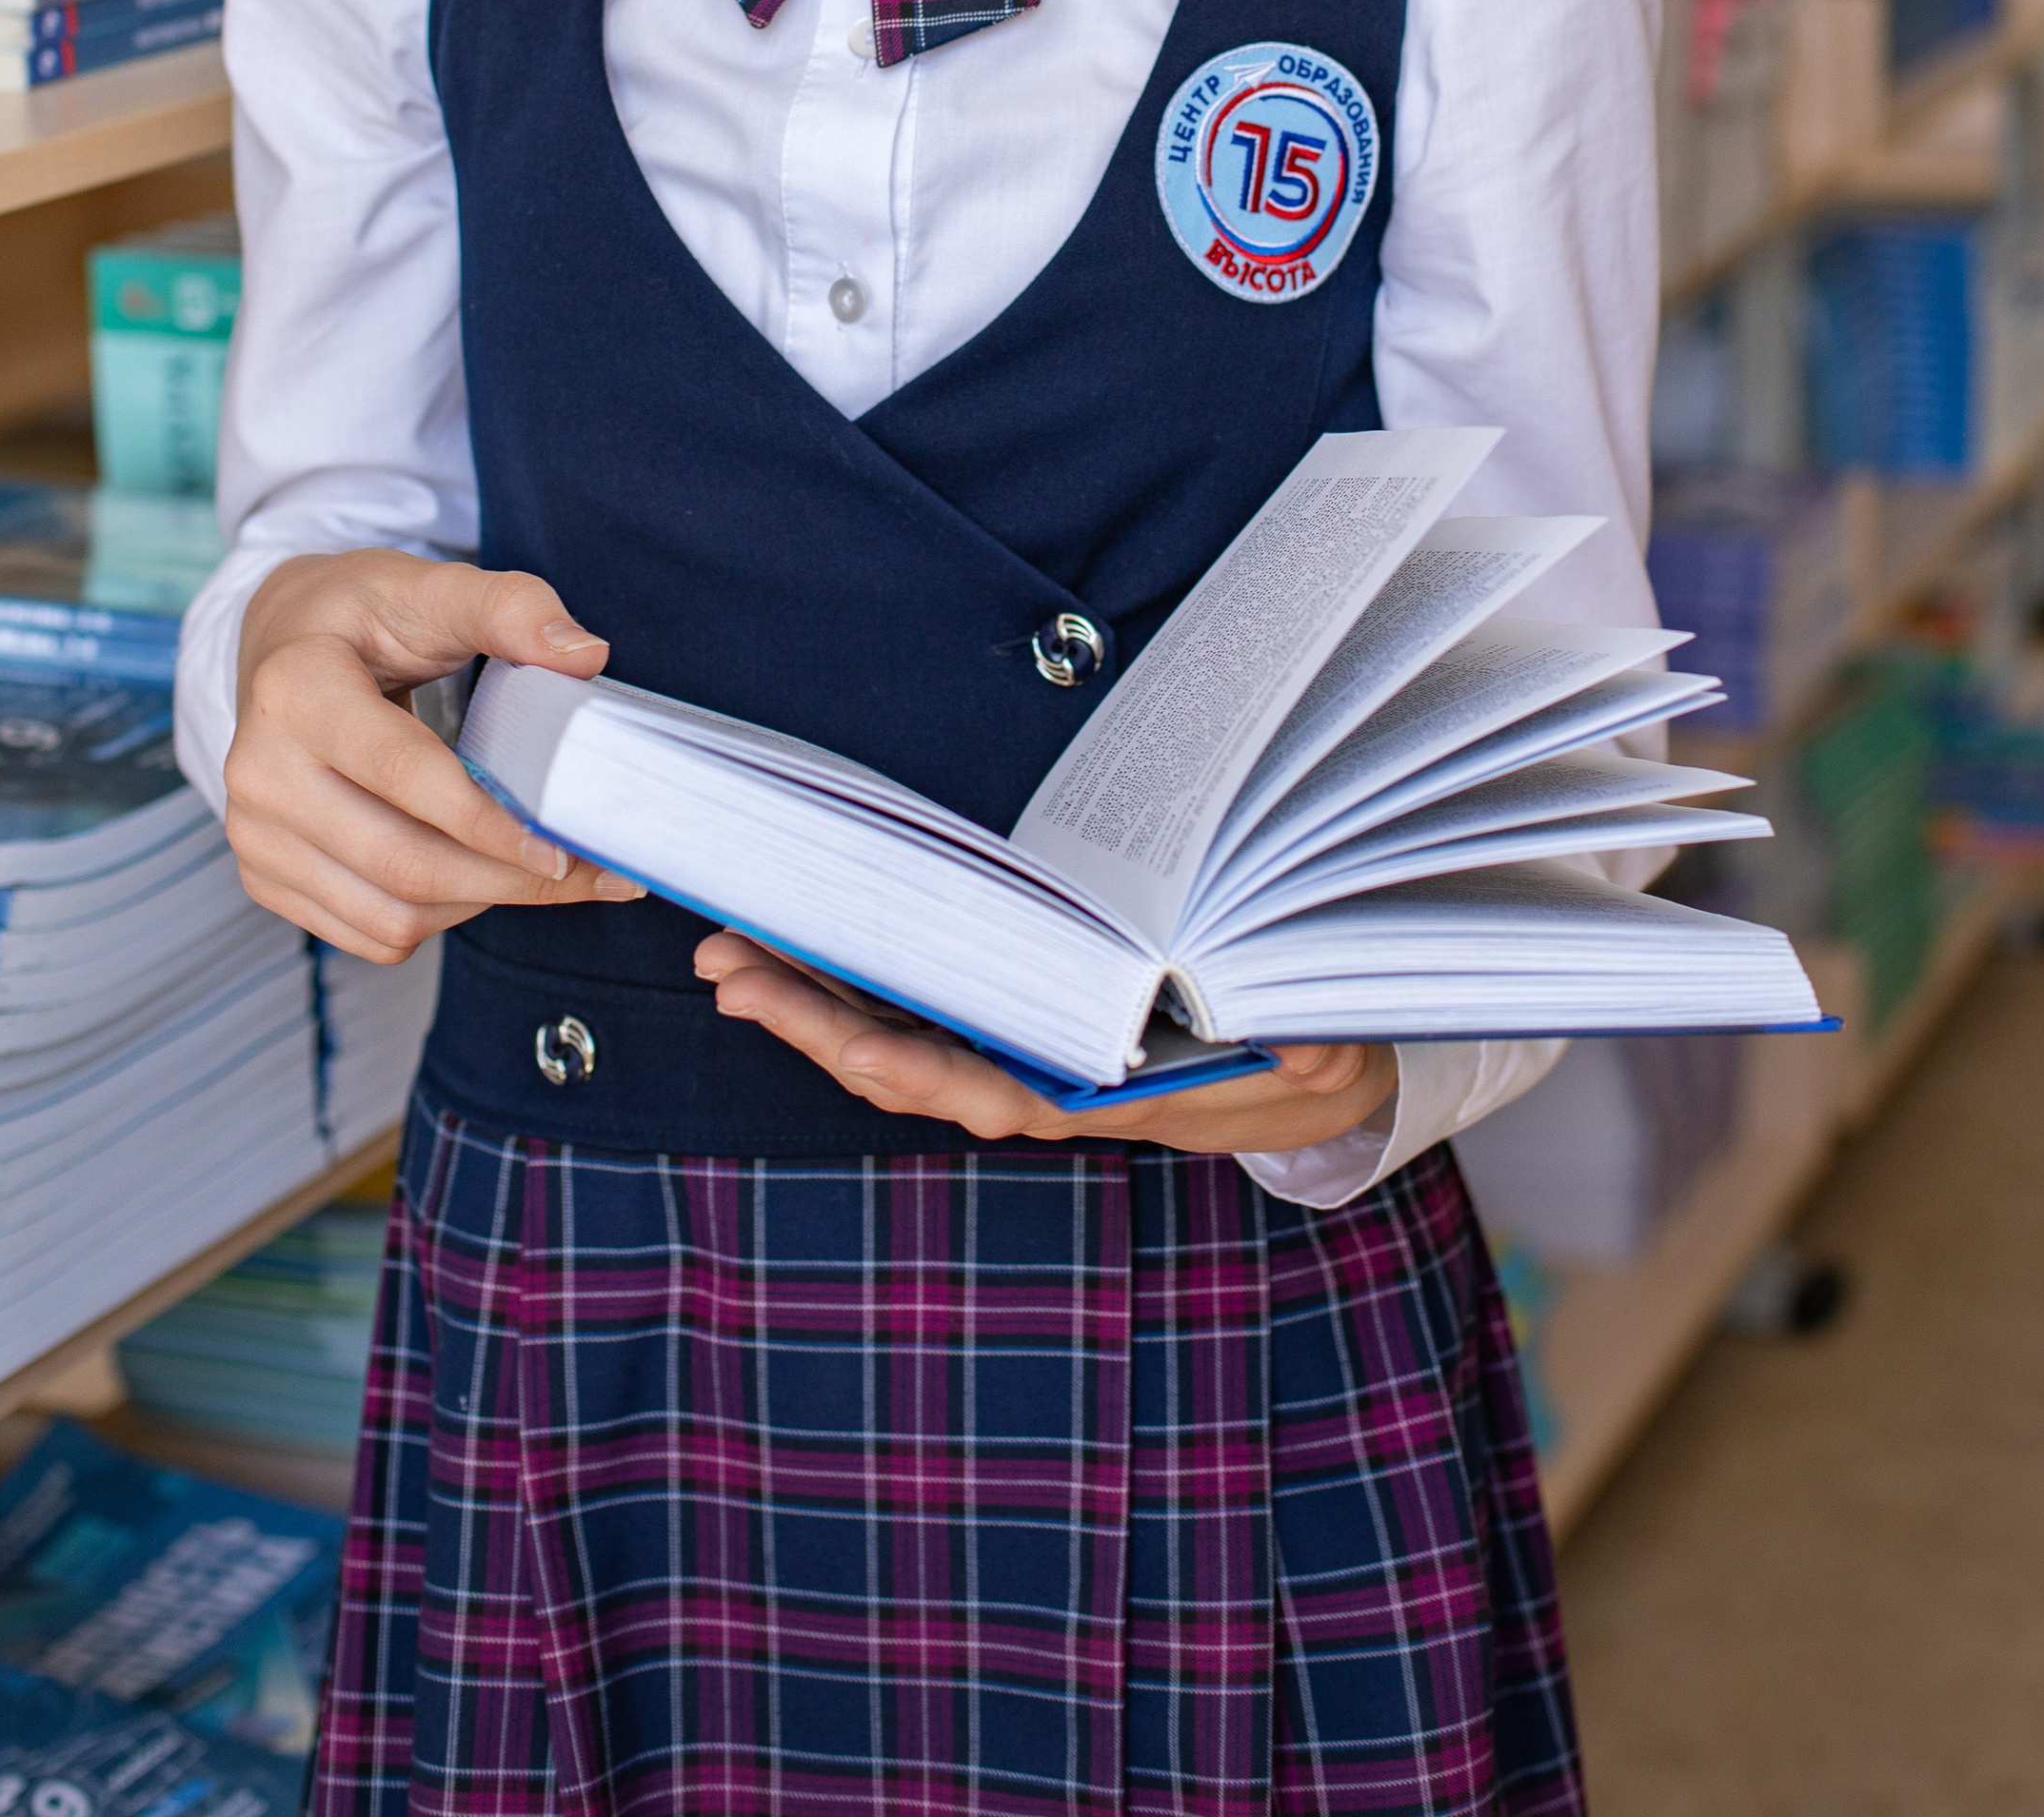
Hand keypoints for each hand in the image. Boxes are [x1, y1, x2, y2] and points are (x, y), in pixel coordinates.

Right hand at [226, 549, 642, 962]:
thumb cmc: (362, 615)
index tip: (566, 847)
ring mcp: (253, 834)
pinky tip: (477, 873)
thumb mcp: (429, 587)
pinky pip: (371, 932)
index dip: (490, 821)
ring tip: (543, 869)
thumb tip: (585, 655)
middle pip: (402, 862)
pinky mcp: (264, 877)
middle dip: (506, 877)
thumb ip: (510, 608)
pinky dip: (439, 916)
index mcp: (296, 689)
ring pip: (392, 914)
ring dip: (481, 901)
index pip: (404, 774)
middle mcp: (259, 772)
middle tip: (588, 870)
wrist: (278, 643)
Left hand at [695, 933, 1395, 1155]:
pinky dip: (846, 985)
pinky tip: (792, 950)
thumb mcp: (1314, 1046)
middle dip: (812, 1022)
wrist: (1291, 1080)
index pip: (992, 1089)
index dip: (920, 1069)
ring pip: (889, 1037)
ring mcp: (1007, 1056)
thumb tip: (1305, 1038)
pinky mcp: (999, 1024)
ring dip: (806, 1000)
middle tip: (728, 970)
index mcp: (1097, 1093)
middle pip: (904, 1063)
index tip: (854, 1046)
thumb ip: (1304, 1044)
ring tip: (730, 954)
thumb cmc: (1293, 1050)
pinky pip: (909, 1011)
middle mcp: (1033, 1083)